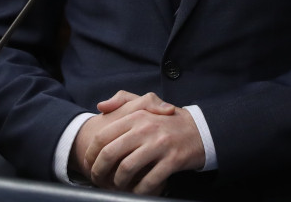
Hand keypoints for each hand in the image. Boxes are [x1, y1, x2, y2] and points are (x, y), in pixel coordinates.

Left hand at [71, 90, 204, 195]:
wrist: (201, 130)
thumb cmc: (169, 120)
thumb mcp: (147, 103)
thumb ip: (122, 100)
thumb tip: (100, 106)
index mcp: (136, 116)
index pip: (103, 136)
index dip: (91, 153)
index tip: (88, 163)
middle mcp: (146, 128)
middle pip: (110, 153)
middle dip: (99, 170)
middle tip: (97, 179)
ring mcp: (160, 145)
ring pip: (127, 168)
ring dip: (118, 182)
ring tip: (117, 186)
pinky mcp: (173, 160)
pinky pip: (149, 180)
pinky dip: (139, 190)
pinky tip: (137, 191)